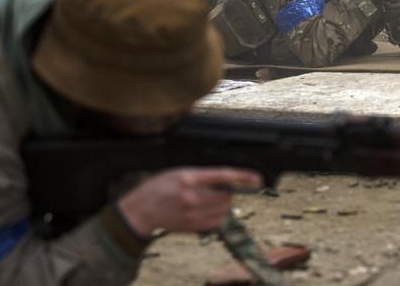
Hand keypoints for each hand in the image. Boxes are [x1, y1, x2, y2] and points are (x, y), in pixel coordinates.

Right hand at [117, 167, 261, 236]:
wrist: (142, 210)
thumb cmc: (158, 188)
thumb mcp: (178, 172)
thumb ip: (201, 176)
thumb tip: (223, 181)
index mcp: (189, 178)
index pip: (223, 176)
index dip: (242, 176)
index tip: (256, 178)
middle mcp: (193, 197)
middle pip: (226, 195)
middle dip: (228, 191)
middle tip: (218, 189)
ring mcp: (193, 214)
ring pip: (224, 209)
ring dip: (223, 204)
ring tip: (210, 199)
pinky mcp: (193, 226)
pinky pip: (216, 222)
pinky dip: (217, 216)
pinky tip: (206, 210)